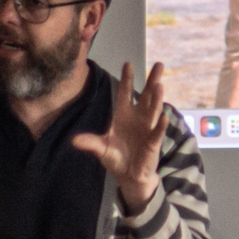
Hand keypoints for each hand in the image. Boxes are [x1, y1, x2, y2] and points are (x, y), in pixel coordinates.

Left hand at [72, 62, 168, 212]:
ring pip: (154, 110)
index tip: (128, 63)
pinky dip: (161, 125)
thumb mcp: (101, 149)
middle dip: (152, 81)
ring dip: (157, 99)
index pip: (126, 93)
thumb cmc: (116, 157)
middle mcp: (138, 118)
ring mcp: (147, 129)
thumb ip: (90, 143)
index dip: (127, 79)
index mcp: (124, 115)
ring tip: (159, 86)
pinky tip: (164, 117)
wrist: (129, 174)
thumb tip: (74, 141)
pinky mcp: (153, 143)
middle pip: (146, 96)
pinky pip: (157, 133)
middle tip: (159, 64)